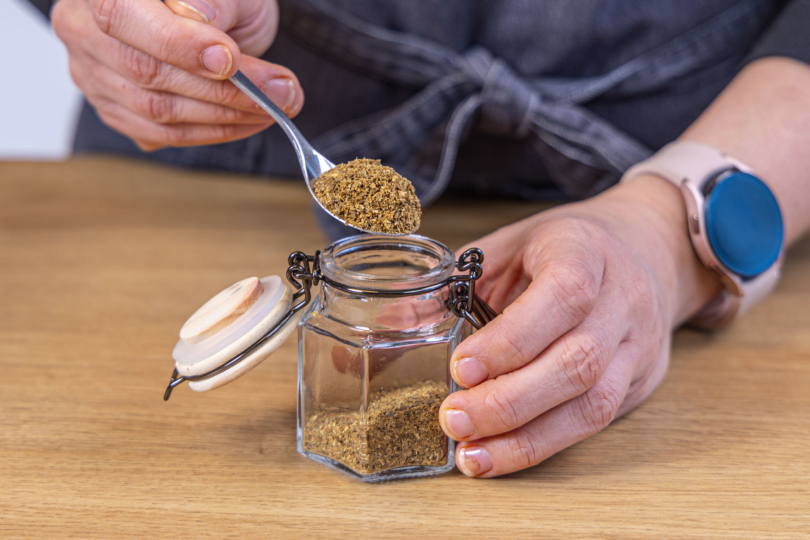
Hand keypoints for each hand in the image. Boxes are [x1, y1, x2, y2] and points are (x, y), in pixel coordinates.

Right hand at [52, 0, 302, 150]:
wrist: (212, 13)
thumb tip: (200, 17)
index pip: (123, 16)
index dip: (180, 44)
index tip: (231, 59)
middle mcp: (81, 28)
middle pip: (144, 71)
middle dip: (222, 88)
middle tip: (279, 92)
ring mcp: (93, 74)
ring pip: (156, 110)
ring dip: (225, 115)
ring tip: (275, 106)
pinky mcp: (115, 110)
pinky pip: (162, 134)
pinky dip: (213, 131)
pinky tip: (249, 120)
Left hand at [439, 177, 720, 476]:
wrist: (643, 249)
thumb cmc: (560, 248)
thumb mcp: (506, 249)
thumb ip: (453, 286)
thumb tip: (389, 328)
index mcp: (585, 251)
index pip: (563, 296)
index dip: (512, 338)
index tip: (463, 366)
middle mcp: (622, 298)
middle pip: (578, 361)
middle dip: (509, 400)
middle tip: (453, 419)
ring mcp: (637, 343)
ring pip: (593, 403)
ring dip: (526, 437)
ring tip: (471, 455)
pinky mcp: (638, 379)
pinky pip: (596, 421)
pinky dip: (544, 444)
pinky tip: (502, 455)